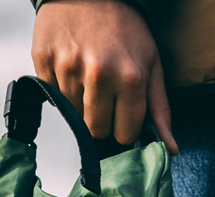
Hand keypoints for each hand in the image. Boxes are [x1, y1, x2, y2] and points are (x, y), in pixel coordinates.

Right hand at [32, 0, 177, 153]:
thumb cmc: (124, 28)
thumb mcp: (151, 64)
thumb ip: (160, 110)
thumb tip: (170, 150)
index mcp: (130, 79)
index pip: (124, 134)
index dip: (124, 127)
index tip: (123, 114)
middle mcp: (98, 75)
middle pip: (96, 130)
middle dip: (102, 119)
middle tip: (104, 96)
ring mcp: (68, 67)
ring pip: (73, 114)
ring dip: (81, 101)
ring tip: (88, 73)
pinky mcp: (44, 60)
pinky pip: (52, 95)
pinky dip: (61, 87)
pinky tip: (71, 65)